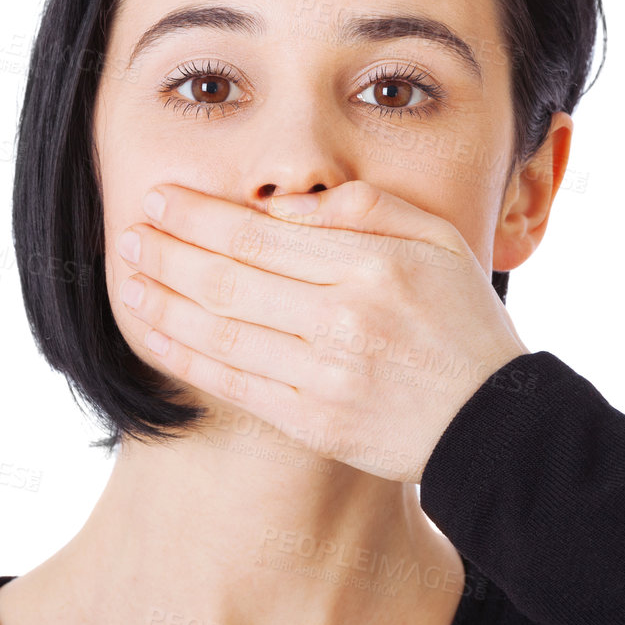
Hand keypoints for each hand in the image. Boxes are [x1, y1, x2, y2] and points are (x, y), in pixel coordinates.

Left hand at [115, 179, 529, 483]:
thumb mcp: (438, 241)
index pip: (260, 236)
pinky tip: (155, 334)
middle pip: (228, 280)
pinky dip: (186, 356)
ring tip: (128, 278)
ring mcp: (326, 376)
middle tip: (131, 233)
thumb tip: (288, 203)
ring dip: (162, 302)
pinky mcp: (315, 422)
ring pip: (220, 332)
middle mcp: (344, 320)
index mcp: (373, 266)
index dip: (199, 217)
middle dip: (167, 253)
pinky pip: (233, 384)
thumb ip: (368, 208)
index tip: (161, 199)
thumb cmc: (466, 324)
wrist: (496, 424)